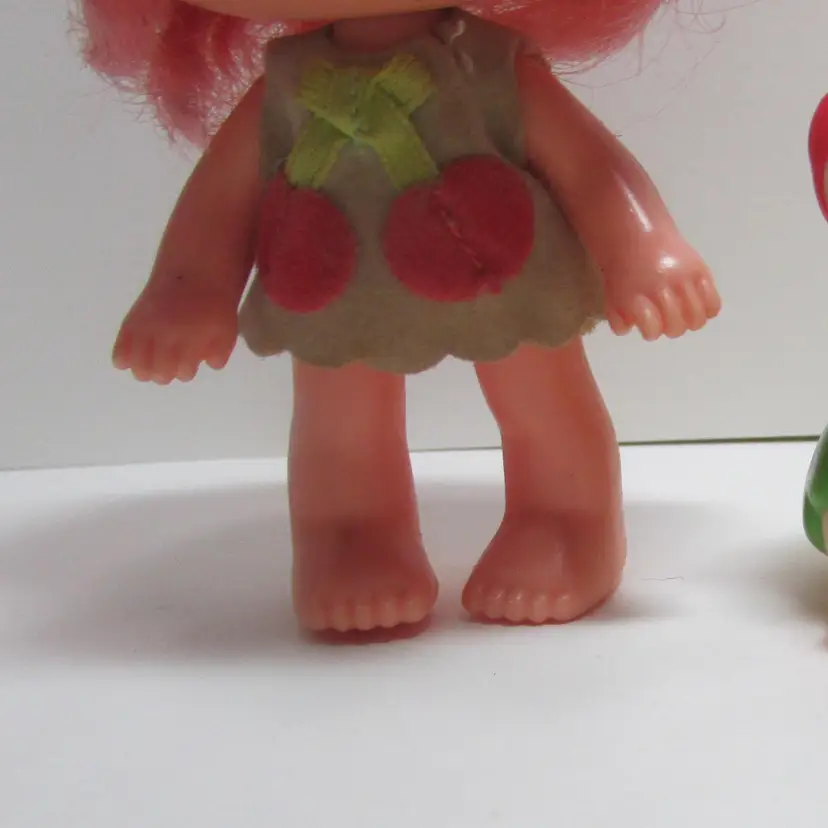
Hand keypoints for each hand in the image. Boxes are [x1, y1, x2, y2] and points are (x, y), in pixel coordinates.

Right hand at [113, 279, 238, 383]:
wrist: (193, 271)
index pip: (183, 373)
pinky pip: (121, 350)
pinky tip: (129, 359)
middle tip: (170, 361)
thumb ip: (219, 353)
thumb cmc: (213, 303)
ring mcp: (147, 331)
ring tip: (151, 363)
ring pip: (139, 368)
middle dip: (167, 372)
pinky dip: (124, 359)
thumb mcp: (227, 330)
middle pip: (160, 375)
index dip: (186, 369)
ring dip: (146, 369)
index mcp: (191, 343)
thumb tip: (207, 366)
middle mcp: (166, 339)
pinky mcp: (132, 322)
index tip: (188, 362)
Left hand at [605, 249, 720, 340]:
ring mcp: (682, 279)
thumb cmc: (623, 270)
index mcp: (635, 296)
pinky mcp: (699, 270)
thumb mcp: (611, 296)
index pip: (652, 328)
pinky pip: (713, 300)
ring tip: (686, 319)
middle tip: (669, 324)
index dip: (652, 332)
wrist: (638, 235)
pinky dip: (709, 309)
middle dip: (672, 330)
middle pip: (676, 325)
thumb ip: (618, 318)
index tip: (650, 329)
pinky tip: (701, 309)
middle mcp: (660, 288)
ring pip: (696, 316)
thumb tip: (631, 330)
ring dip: (690, 323)